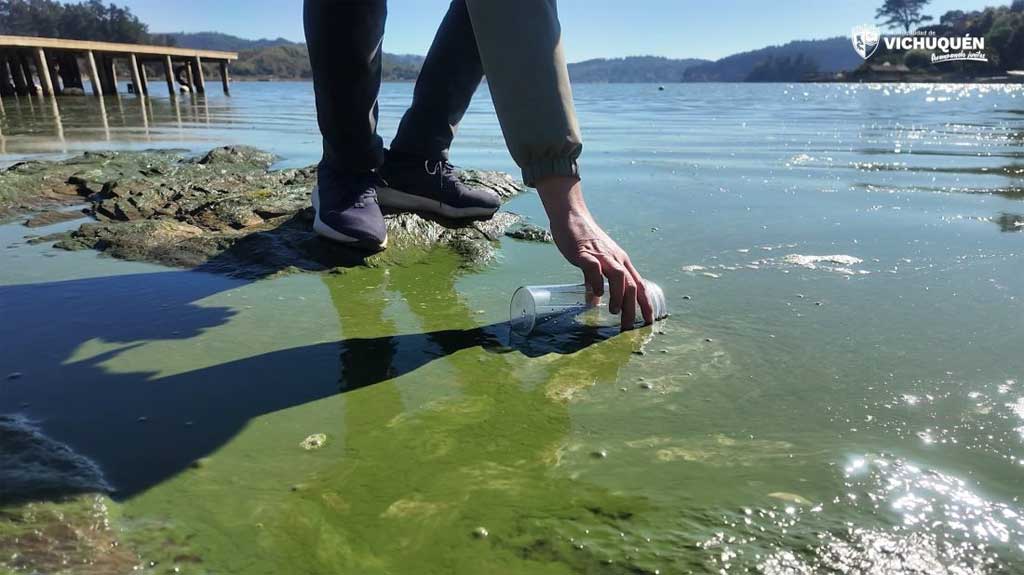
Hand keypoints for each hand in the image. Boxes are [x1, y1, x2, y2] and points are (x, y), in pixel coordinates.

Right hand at [536, 176, 653, 329]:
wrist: (572, 217)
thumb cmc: (584, 241)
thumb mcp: (596, 262)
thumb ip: (596, 281)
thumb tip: (594, 301)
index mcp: (622, 262)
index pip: (639, 285)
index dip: (646, 304)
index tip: (649, 322)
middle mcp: (616, 259)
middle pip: (631, 285)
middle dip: (632, 308)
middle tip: (627, 328)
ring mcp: (601, 255)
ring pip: (619, 277)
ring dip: (619, 296)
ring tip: (615, 312)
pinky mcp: (585, 253)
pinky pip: (594, 269)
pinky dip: (597, 282)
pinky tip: (595, 295)